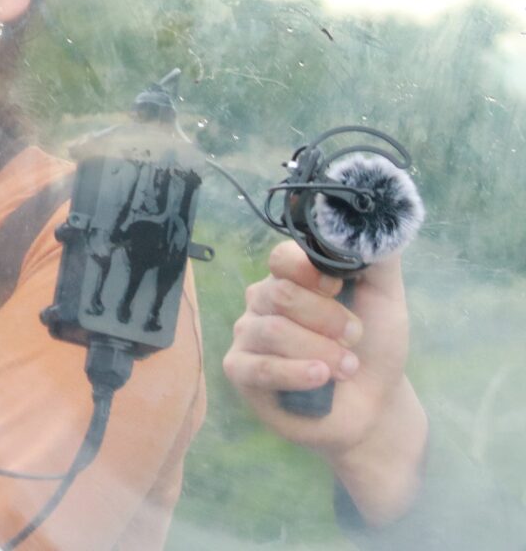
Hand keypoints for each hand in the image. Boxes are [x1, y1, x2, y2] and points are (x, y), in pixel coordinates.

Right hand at [223, 240, 426, 523]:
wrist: (373, 406)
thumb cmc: (374, 349)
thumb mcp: (386, 300)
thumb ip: (376, 258)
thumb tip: (366, 219)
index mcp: (292, 279)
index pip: (282, 257)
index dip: (309, 269)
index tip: (337, 286)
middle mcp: (263, 301)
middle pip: (279, 293)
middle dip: (326, 318)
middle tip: (355, 337)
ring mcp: (247, 335)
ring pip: (271, 330)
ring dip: (320, 350)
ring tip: (347, 368)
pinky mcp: (240, 371)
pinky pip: (258, 365)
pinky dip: (294, 372)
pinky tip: (320, 378)